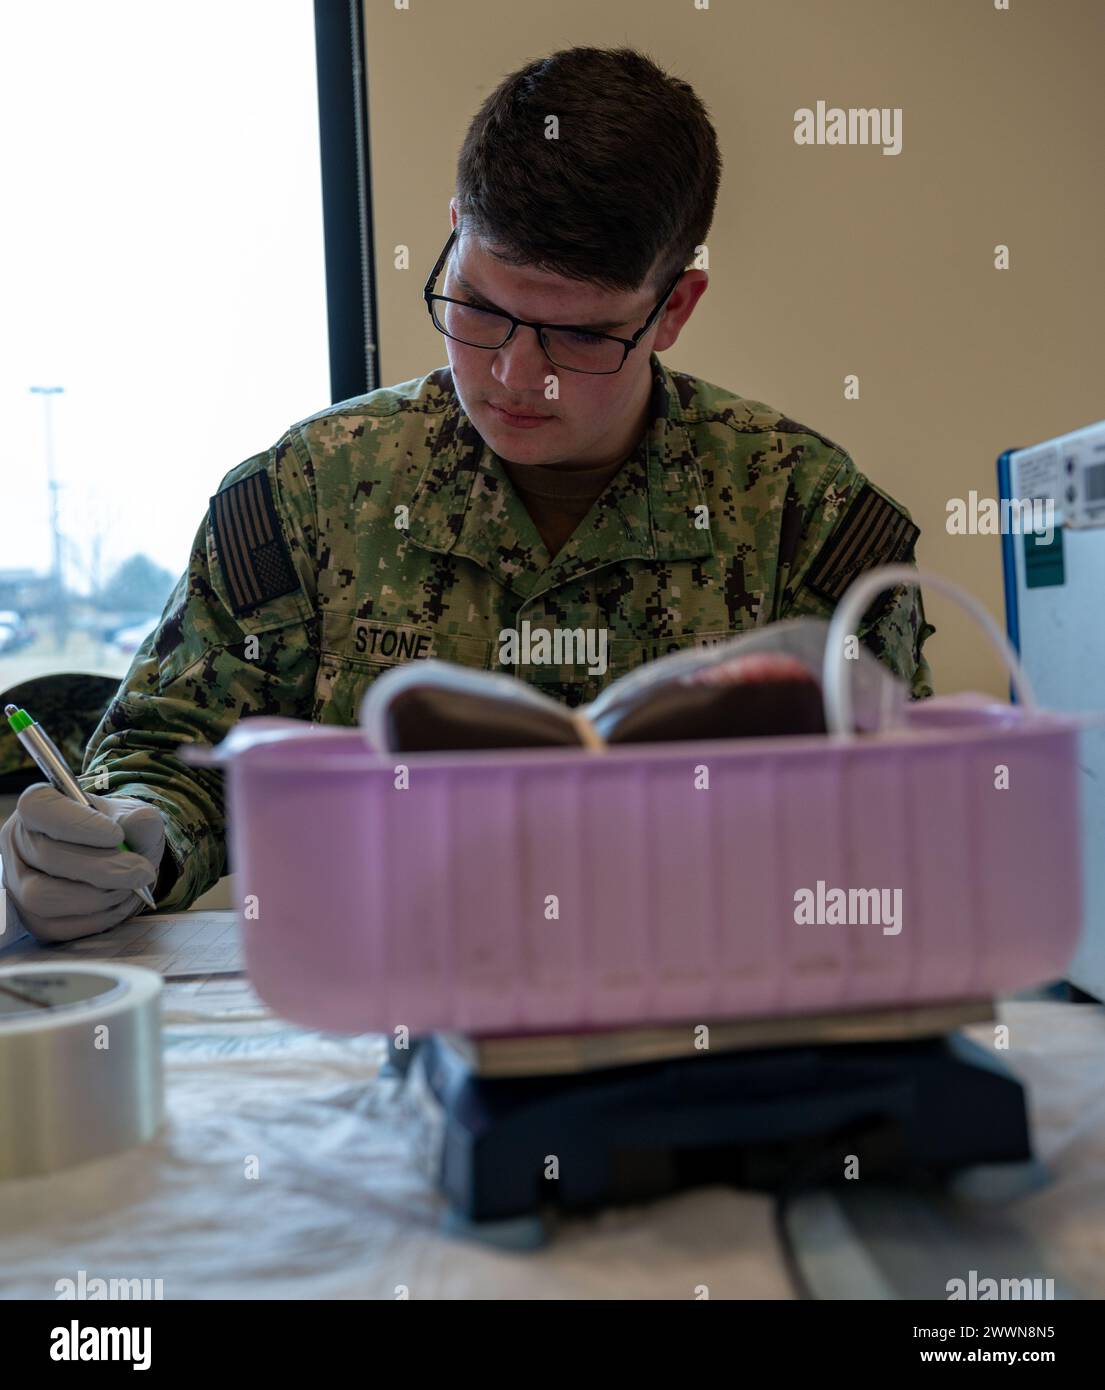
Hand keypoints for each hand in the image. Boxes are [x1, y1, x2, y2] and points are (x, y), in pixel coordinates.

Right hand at [0, 784, 164, 942]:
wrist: (115, 861)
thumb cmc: (116, 831)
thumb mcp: (133, 817)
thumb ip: (140, 818)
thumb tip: (141, 822)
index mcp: (38, 805)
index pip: (41, 808)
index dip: (79, 824)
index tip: (118, 836)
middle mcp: (18, 842)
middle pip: (47, 857)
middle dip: (102, 869)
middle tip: (142, 872)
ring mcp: (18, 882)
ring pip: (44, 897)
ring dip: (97, 897)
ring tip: (129, 888)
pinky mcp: (30, 917)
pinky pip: (56, 926)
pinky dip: (96, 919)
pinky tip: (118, 904)